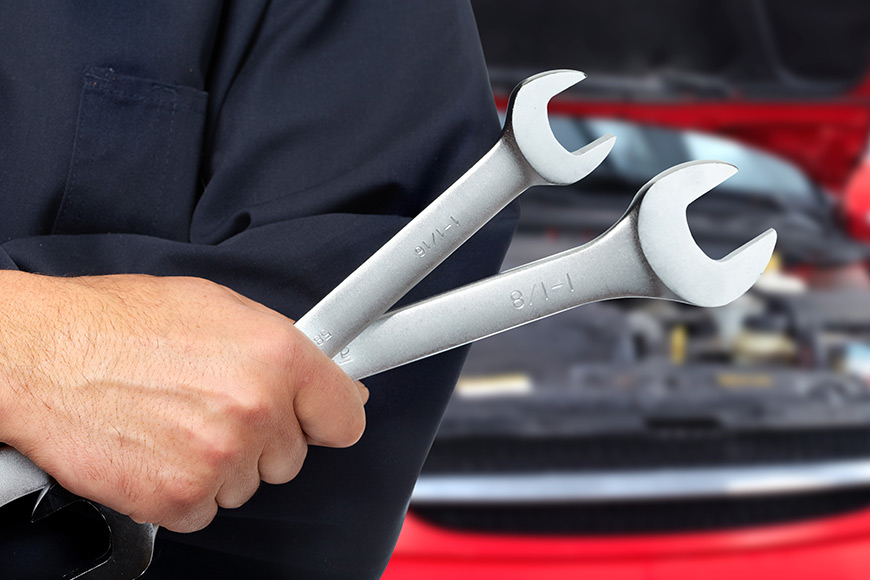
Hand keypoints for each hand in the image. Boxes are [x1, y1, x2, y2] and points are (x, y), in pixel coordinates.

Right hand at [0, 272, 366, 531]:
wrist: (44, 354)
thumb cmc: (122, 323)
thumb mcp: (220, 308)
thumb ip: (282, 349)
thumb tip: (324, 380)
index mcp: (278, 356)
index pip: (345, 416)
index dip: (327, 418)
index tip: (317, 420)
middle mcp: (257, 409)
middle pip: (292, 456)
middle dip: (262, 438)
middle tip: (214, 407)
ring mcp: (220, 459)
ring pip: (248, 484)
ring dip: (221, 464)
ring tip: (175, 421)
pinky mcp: (179, 498)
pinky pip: (207, 509)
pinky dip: (184, 489)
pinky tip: (157, 449)